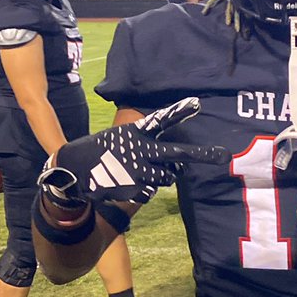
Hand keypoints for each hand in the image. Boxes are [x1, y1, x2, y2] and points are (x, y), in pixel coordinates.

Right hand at [39, 98, 228, 204]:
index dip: (179, 111)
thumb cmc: (102, 149)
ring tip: (145, 169)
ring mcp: (139, 172)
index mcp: (137, 134)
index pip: (161, 120)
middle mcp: (142, 151)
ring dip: (164, 175)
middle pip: (179, 156)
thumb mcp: (123, 136)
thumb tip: (170, 153)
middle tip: (221, 155)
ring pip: (167, 178)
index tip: (196, 103)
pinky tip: (133, 182)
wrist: (75, 169)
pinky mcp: (134, 189)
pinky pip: (152, 192)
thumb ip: (147, 140)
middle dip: (203, 155)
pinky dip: (147, 189)